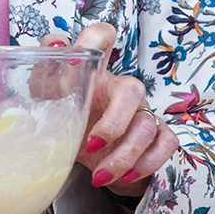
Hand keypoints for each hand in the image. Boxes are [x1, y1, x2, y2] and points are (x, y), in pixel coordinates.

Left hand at [61, 22, 178, 197]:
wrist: (87, 158)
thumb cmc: (69, 119)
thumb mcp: (49, 99)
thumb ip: (48, 71)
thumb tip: (57, 43)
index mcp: (95, 71)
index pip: (101, 37)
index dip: (96, 38)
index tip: (78, 58)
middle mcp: (121, 87)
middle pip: (132, 90)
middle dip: (114, 123)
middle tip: (92, 145)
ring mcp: (142, 109)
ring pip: (147, 125)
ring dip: (124, 156)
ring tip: (100, 176)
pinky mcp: (157, 134)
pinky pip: (166, 142)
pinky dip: (147, 164)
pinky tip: (124, 176)